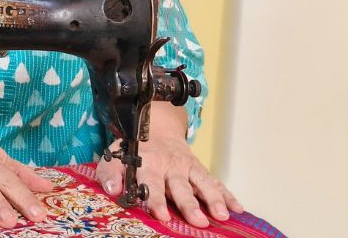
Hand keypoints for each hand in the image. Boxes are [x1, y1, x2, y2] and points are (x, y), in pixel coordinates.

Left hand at [97, 134, 242, 227]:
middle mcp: (171, 165)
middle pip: (181, 187)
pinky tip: (237, 208)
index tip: (162, 215)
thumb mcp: (116, 156)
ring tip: (223, 215)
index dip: (156, 200)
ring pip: (203, 182)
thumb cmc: (135, 149)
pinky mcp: (199, 168)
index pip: (152, 184)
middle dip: (190, 204)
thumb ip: (110, 173)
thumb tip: (110, 189)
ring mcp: (188, 166)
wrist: (156, 127)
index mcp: (149, 164)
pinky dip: (227, 194)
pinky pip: (215, 181)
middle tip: (199, 221)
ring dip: (214, 198)